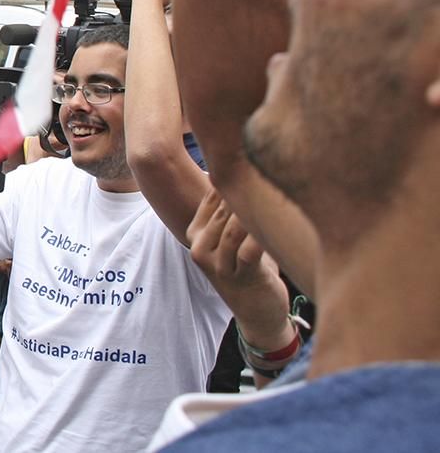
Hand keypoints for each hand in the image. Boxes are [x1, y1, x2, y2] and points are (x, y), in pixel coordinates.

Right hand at [186, 184, 292, 345]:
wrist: (258, 313)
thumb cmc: (251, 268)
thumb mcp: (233, 238)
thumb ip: (231, 210)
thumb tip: (238, 168)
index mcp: (195, 233)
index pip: (211, 195)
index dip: (233, 176)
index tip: (254, 161)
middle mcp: (200, 247)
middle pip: (222, 209)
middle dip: (247, 192)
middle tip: (271, 174)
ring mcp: (217, 264)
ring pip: (233, 227)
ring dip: (256, 212)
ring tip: (278, 198)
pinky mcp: (240, 277)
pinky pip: (249, 250)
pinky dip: (263, 236)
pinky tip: (279, 225)